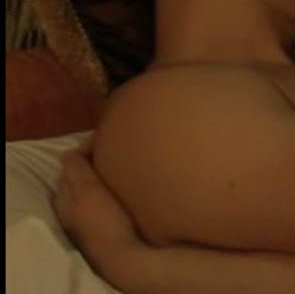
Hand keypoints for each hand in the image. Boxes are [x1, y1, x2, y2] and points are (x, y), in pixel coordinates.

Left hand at [54, 140, 147, 285]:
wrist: (126, 256)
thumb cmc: (105, 220)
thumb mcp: (87, 190)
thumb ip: (76, 169)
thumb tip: (69, 150)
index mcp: (64, 197)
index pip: (70, 164)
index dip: (86, 149)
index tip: (108, 139)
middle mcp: (73, 208)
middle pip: (82, 175)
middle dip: (96, 161)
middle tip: (119, 150)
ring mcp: (91, 218)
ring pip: (95, 187)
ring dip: (106, 175)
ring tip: (125, 165)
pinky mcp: (107, 225)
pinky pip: (107, 197)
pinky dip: (114, 188)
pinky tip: (128, 186)